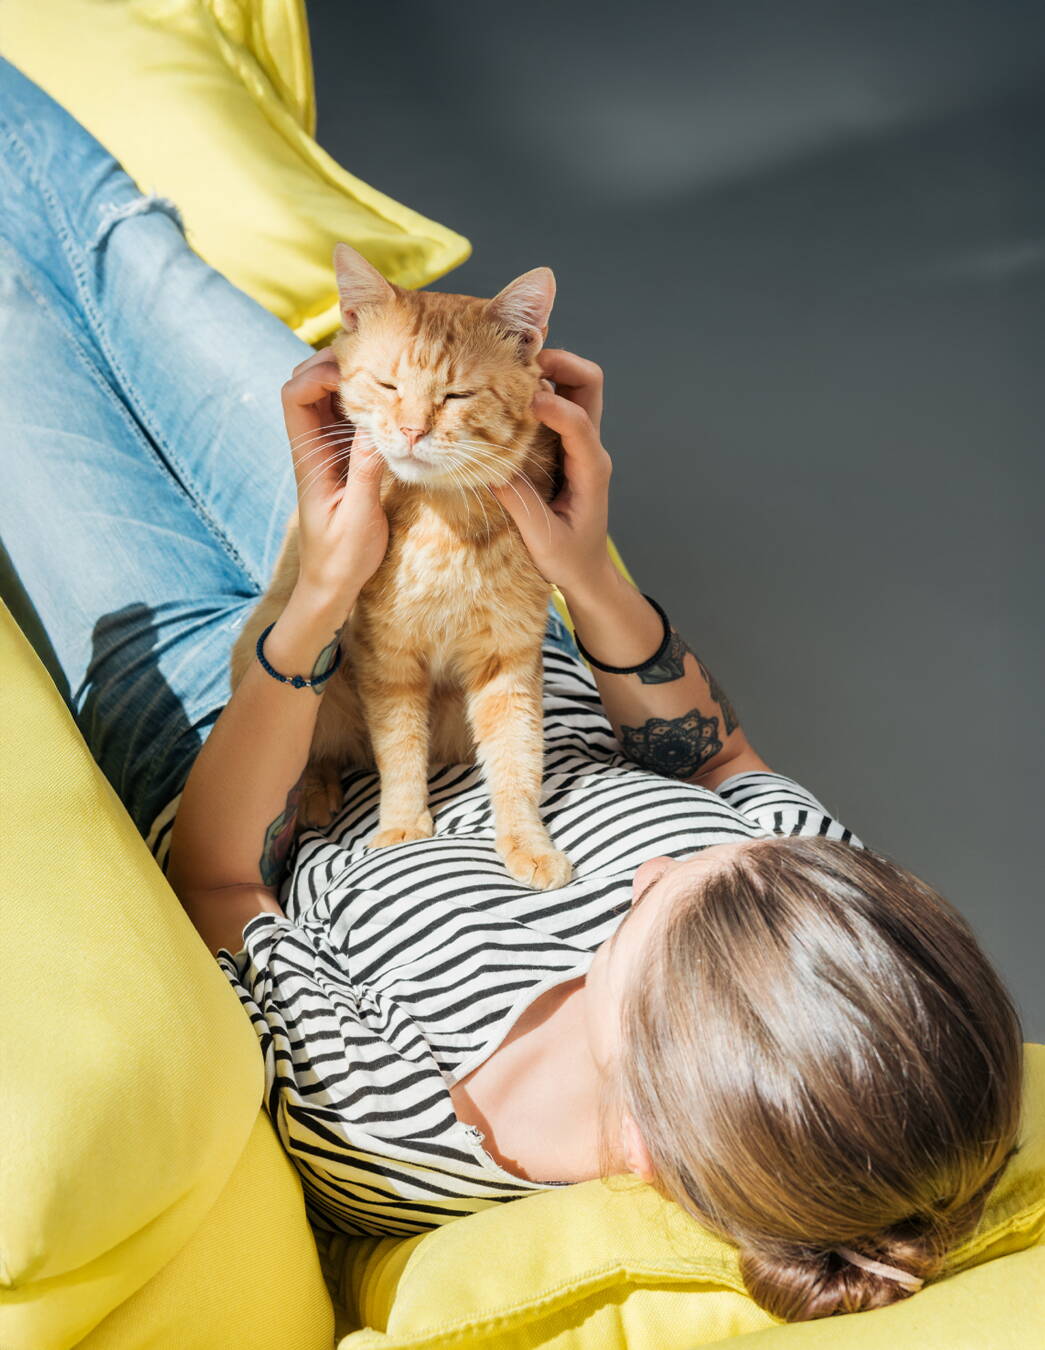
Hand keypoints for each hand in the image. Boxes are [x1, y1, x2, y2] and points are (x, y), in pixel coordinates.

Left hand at [282, 345, 388, 605]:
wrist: (330, 585)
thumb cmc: (341, 557)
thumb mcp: (359, 517)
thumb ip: (367, 471)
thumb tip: (378, 426)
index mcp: (308, 456)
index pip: (295, 395)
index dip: (318, 374)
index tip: (357, 376)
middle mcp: (312, 447)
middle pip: (308, 385)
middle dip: (335, 365)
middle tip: (375, 365)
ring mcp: (326, 451)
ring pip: (328, 398)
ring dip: (352, 381)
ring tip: (388, 378)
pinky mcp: (343, 459)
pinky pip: (347, 418)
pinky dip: (365, 403)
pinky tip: (390, 406)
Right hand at [491, 348, 612, 596]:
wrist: (587, 573)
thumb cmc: (569, 560)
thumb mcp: (542, 538)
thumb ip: (519, 501)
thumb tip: (490, 467)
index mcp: (592, 470)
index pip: (580, 423)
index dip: (553, 406)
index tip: (524, 399)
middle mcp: (591, 449)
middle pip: (589, 384)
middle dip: (561, 364)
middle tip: (521, 363)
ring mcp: (580, 445)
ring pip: (576, 388)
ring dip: (548, 372)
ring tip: (509, 373)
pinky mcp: (566, 448)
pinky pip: (558, 405)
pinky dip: (537, 390)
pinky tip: (507, 396)